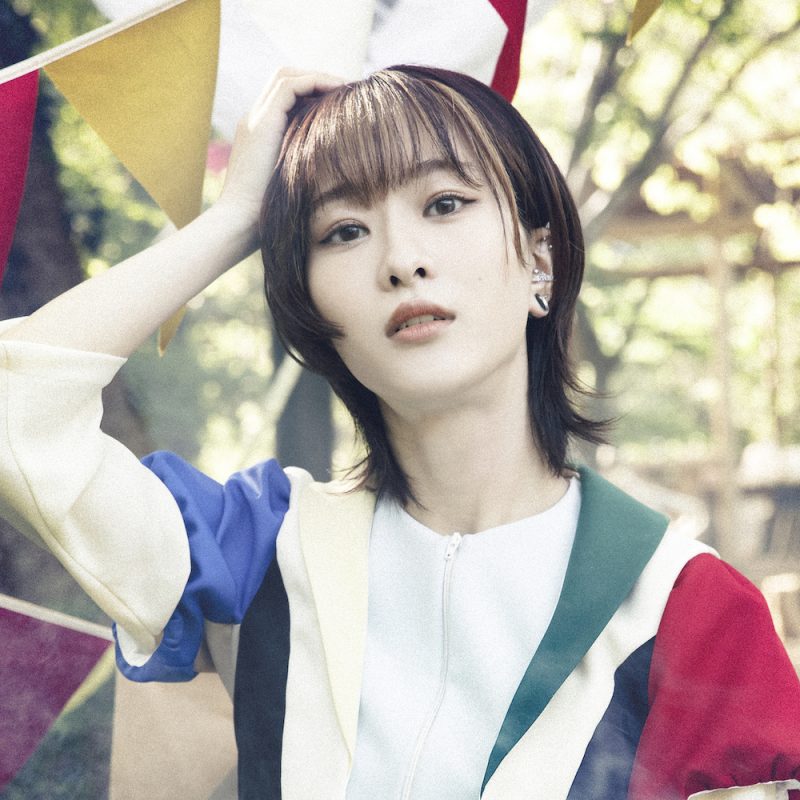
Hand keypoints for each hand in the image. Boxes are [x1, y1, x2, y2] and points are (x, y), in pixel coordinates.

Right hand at [217, 68, 344, 239]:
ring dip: (319, 77)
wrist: (239, 224)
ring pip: (286, 76)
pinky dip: (316, 82)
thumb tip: (336, 187)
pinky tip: (339, 91)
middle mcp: (254, 122)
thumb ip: (305, 180)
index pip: (285, 100)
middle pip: (285, 81)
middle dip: (317, 81)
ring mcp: (255, 119)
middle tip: (348, 92)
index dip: (313, 96)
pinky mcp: (263, 122)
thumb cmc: (266, 221)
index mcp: (259, 137)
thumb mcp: (291, 193)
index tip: (342, 107)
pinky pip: (290, 85)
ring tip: (347, 88)